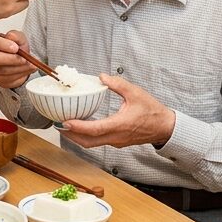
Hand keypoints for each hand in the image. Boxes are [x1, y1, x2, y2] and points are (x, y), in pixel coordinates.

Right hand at [0, 29, 35, 88]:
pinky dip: (20, 75)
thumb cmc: (15, 47)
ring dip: (19, 68)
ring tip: (30, 64)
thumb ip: (15, 36)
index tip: (16, 47)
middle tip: (24, 59)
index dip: (3, 45)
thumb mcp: (19, 38)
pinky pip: (8, 79)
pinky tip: (27, 70)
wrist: (19, 59)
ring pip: (2, 71)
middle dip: (11, 59)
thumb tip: (10, 36)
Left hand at [61, 74, 176, 148]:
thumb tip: (102, 76)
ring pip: (91, 144)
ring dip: (76, 137)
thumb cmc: (152, 111)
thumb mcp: (135, 92)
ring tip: (64, 126)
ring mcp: (116, 142)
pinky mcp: (116, 142)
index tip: (65, 122)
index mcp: (120, 125)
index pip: (95, 129)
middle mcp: (115, 137)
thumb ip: (118, 84)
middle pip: (87, 141)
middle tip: (57, 125)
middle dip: (70, 135)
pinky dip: (86, 136)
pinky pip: (97, 142)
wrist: (164, 127)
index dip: (78, 127)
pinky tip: (80, 127)